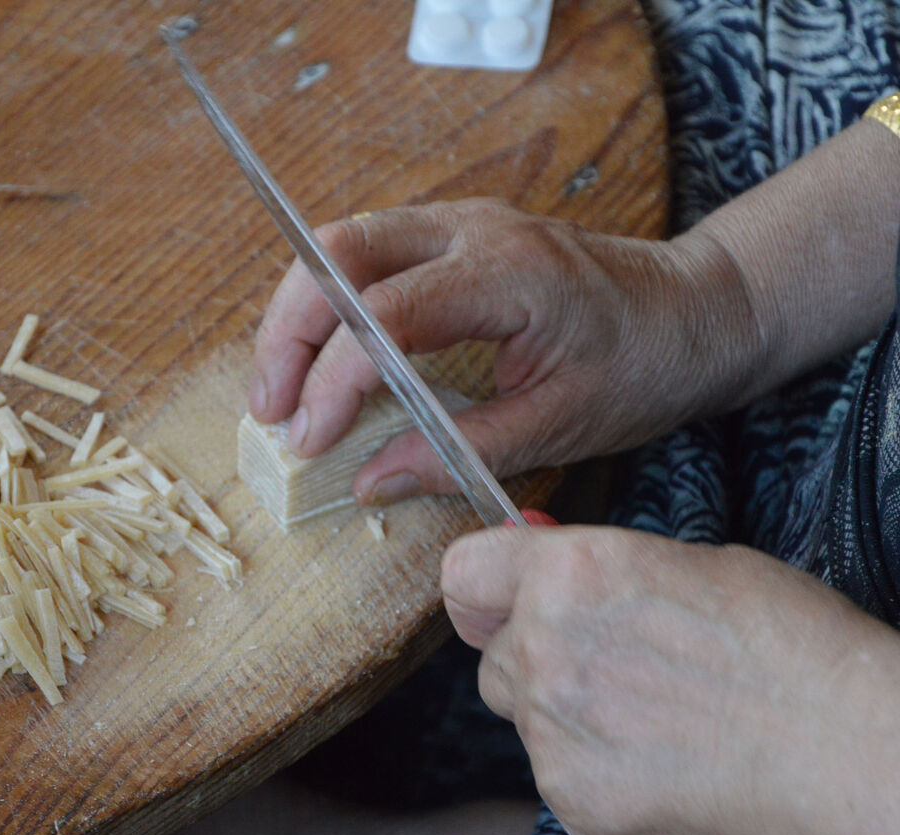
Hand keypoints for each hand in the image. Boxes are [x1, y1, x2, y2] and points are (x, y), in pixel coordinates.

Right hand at [248, 199, 760, 503]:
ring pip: (342, 243)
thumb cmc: (646, 366)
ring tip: (280, 385)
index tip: (308, 437)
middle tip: (270, 408)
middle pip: (340, 254)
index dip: (333, 378)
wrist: (697, 309)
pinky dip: (328, 300)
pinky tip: (321, 353)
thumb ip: (459, 452)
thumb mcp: (560, 426)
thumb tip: (370, 482)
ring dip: (297, 312)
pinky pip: (366, 251)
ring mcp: (460, 220)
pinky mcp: (453, 232)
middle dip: (288, 332)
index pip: (386, 313)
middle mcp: (474, 229)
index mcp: (510, 275)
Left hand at [441, 525, 899, 834]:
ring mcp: (551, 730)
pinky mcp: (570, 797)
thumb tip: (545, 561)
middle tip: (604, 661)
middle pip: (491, 654)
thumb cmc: (787, 645)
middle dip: (530, 654)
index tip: (503, 597)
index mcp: (567, 574)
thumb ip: (594, 568)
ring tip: (646, 713)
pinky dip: (591, 765)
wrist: (844, 750)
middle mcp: (542, 647)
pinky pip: (556, 770)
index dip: (486, 586)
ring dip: (561, 710)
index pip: (462, 573)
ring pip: (522, 715)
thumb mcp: (686, 564)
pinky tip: (656, 757)